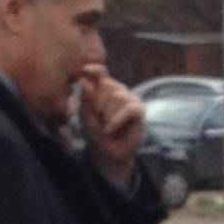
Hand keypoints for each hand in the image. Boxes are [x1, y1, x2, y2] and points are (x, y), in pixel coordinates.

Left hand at [77, 65, 145, 186]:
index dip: (95, 69)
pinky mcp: (139, 110)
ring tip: (105, 126)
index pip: (101, 72)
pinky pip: (129, 108)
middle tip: (97, 119)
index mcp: (103, 89)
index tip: (85, 70)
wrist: (108, 154)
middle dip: (98, 103)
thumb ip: (86, 98)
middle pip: (107, 85)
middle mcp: (118, 91)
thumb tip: (84, 80)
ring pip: (118, 96)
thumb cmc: (95, 133)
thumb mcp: (86, 116)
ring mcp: (130, 99)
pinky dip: (117, 119)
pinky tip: (110, 129)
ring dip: (107, 114)